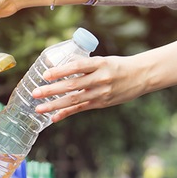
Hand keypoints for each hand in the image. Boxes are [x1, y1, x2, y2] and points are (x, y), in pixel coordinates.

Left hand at [31, 55, 151, 120]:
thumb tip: (61, 64)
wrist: (141, 76)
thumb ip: (85, 64)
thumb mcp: (104, 60)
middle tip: (35, 92)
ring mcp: (101, 93)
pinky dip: (67, 113)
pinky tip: (54, 117)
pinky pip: (81, 109)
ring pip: (74, 100)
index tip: (45, 74)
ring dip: (55, 104)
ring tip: (39, 108)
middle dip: (52, 90)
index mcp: (100, 64)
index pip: (77, 67)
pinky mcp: (102, 103)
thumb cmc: (119, 65)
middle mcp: (100, 79)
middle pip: (72, 85)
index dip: (60, 71)